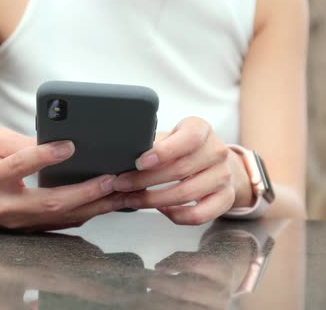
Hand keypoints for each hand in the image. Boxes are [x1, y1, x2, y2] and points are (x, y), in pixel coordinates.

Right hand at [0, 127, 123, 230]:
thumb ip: (21, 142)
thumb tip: (59, 145)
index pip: (20, 166)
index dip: (44, 156)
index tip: (70, 146)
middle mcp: (4, 205)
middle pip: (49, 202)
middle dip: (85, 192)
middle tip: (112, 179)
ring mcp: (17, 223)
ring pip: (61, 218)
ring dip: (93, 206)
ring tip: (120, 193)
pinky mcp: (27, 230)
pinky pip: (61, 224)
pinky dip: (85, 213)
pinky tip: (105, 203)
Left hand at [113, 117, 250, 224]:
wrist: (214, 163)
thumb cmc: (181, 149)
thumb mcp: (167, 138)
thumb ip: (148, 145)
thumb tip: (118, 159)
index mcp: (201, 129)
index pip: (189, 138)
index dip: (164, 152)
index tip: (139, 162)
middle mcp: (217, 151)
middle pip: (180, 170)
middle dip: (144, 180)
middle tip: (120, 185)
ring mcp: (224, 177)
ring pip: (186, 194)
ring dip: (153, 200)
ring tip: (131, 199)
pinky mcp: (226, 199)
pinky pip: (199, 214)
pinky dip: (176, 215)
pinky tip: (161, 209)